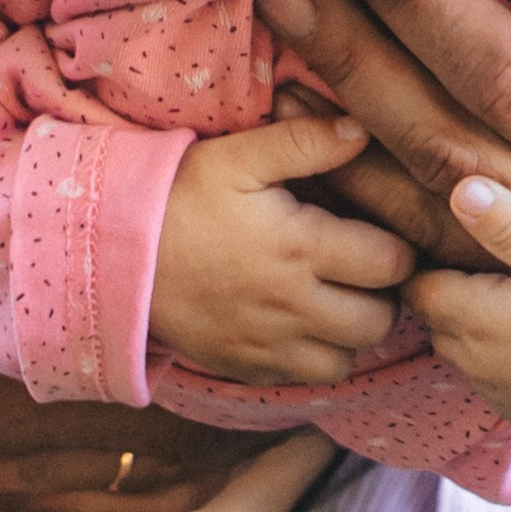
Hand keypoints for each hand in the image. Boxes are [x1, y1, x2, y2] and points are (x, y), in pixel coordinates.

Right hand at [148, 116, 414, 384]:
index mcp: (302, 246)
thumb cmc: (179, 197)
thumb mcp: (239, 157)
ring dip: (350, 333)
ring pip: (349, 359)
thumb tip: (363, 130)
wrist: (114, 253)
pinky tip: (297, 324)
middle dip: (382, 295)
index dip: (396, 248)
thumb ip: (305, 141)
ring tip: (333, 300)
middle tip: (359, 270)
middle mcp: (293, 304)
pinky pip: (305, 380)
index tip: (376, 235)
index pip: (394, 263)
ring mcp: (270, 344)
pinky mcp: (247, 367)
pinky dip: (313, 358)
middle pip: (380, 319)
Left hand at [412, 176, 510, 438]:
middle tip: (487, 259)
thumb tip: (459, 190)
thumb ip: (507, 223)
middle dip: (451, 288)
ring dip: (477, 321)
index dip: (429, 257)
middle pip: (437, 314)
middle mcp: (469, 360)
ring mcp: (493, 390)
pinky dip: (501, 352)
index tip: (453, 237)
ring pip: (462, 345)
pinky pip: (491, 373)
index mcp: (467, 317)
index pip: (416, 283)